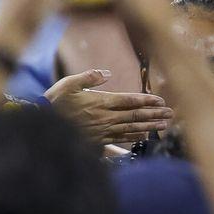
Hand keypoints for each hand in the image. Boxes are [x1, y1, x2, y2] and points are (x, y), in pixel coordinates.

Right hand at [45, 69, 173, 143]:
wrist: (42, 124)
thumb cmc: (55, 102)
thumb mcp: (68, 84)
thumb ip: (89, 77)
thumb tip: (107, 73)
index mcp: (100, 102)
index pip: (130, 100)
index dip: (147, 100)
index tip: (161, 100)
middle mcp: (105, 117)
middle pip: (136, 115)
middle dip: (155, 114)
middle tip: (171, 113)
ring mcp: (103, 130)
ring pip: (132, 128)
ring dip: (150, 126)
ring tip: (165, 124)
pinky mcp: (98, 140)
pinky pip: (121, 138)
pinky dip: (135, 136)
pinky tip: (145, 135)